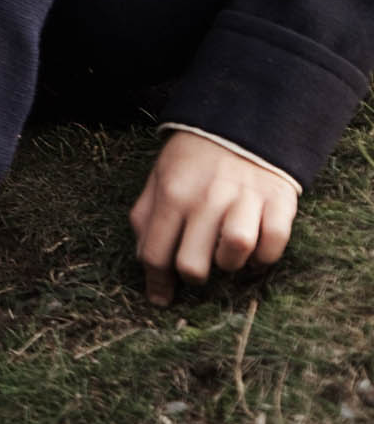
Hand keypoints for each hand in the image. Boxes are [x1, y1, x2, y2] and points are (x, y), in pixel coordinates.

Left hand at [128, 130, 296, 305]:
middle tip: (197, 269)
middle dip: (193, 276)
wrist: (241, 124)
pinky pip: (274, 245)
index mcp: (171, 195)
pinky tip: (254, 253)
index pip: (155, 254)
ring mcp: (245, 200)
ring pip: (235, 253)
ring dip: (230, 266)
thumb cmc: (193, 161)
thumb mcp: (158, 179)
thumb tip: (145, 262)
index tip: (160, 299)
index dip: (156, 284)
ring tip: (225, 257)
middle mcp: (207, 199)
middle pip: (193, 264)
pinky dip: (265, 258)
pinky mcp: (278, 202)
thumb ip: (146, 217)